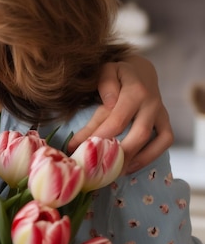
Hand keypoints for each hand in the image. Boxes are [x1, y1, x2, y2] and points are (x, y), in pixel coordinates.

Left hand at [68, 57, 172, 172]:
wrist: (140, 71)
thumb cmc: (116, 74)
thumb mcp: (106, 71)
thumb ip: (104, 84)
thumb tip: (108, 103)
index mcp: (135, 91)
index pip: (117, 119)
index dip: (99, 137)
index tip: (79, 150)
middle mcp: (151, 103)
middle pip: (139, 134)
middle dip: (118, 153)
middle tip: (97, 167)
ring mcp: (160, 113)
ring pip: (154, 140)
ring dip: (134, 159)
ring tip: (112, 172)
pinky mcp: (165, 122)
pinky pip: (165, 141)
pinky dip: (150, 156)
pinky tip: (130, 166)